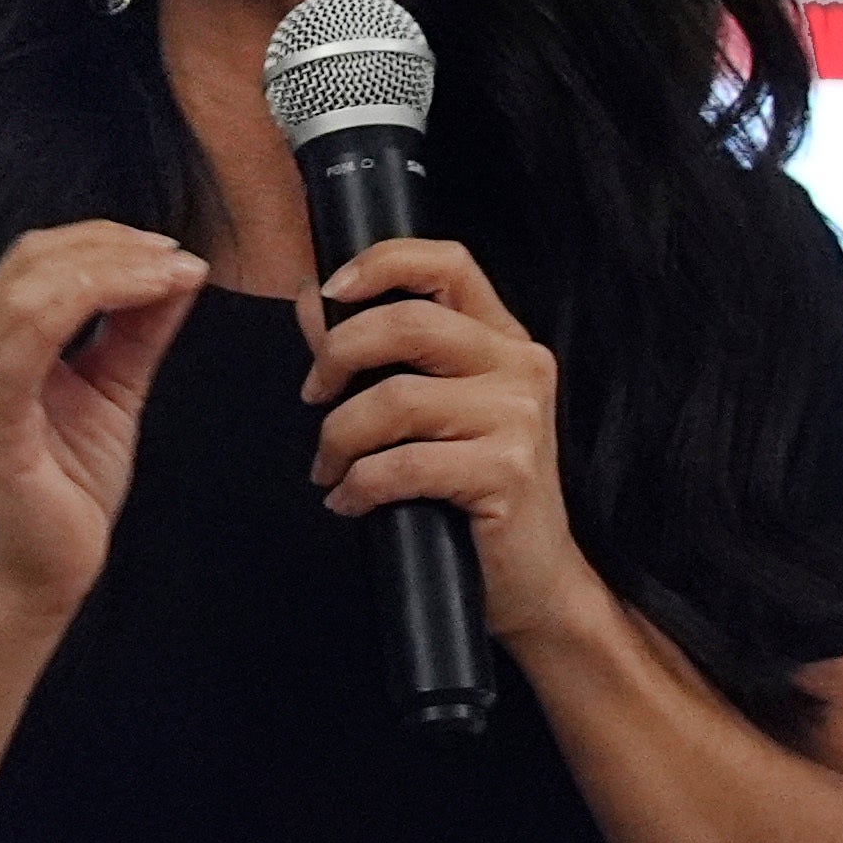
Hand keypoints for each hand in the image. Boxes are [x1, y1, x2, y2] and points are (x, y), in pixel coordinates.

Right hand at [0, 222, 208, 617]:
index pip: (32, 262)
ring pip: (32, 285)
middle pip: (30, 260)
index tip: (172, 253)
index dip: (104, 241)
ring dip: (116, 266)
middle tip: (180, 260)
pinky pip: (31, 336)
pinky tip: (152, 296)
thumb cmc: (63, 495)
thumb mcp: (111, 391)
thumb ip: (135, 330)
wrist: (34, 580)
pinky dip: (98, 298)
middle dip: (115, 246)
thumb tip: (179, 270)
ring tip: (176, 274)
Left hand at [307, 238, 598, 640]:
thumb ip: (375, 357)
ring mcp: (519, 417)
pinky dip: (358, 485)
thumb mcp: (425, 415)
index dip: (383, 262)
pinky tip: (349, 502)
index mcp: (501, 340)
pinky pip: (403, 464)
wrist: (532, 580)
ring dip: (338, 438)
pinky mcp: (507, 471)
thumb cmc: (470, 496)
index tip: (328, 291)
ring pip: (395, 398)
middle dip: (337, 357)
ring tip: (329, 470)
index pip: (449, 263)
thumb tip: (310, 304)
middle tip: (312, 398)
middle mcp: (519, 366)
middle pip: (408, 323)